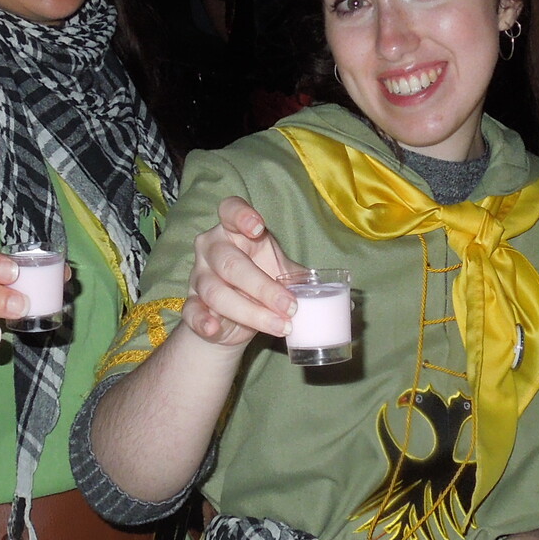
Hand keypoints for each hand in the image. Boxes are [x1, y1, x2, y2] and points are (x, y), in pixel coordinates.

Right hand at [182, 198, 297, 346]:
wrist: (230, 316)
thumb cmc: (258, 282)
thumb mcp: (280, 273)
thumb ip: (303, 279)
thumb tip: (347, 300)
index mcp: (233, 230)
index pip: (230, 210)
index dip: (241, 215)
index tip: (258, 228)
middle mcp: (212, 248)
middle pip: (230, 263)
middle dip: (263, 287)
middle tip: (290, 307)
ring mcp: (199, 276)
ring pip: (216, 292)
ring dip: (250, 312)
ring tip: (280, 326)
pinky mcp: (191, 304)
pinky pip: (191, 311)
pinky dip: (202, 321)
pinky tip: (214, 328)